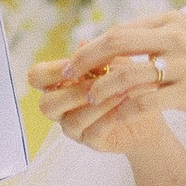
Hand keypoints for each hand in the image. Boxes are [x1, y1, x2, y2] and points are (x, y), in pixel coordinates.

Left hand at [29, 10, 185, 132]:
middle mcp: (176, 37)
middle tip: (65, 75)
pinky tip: (115, 120)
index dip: (93, 47)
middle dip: (86, 60)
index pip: (121, 30)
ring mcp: (185, 64)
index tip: (75, 63)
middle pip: (116, 42)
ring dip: (103, 89)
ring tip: (89, 101)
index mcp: (172, 22)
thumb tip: (116, 44)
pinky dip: (126, 111)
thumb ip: (156, 40)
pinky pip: (147, 102)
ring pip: (129, 74)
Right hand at [34, 63, 170, 155]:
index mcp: (59, 84)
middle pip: (46, 105)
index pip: (37, 77)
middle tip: (101, 81)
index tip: (75, 65)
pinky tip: (126, 103)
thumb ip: (97, 56)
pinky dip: (110, 115)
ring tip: (122, 90)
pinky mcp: (93, 142)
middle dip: (74, 92)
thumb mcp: (114, 63)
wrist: (148, 112)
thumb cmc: (125, 82)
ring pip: (72, 120)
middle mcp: (61, 108)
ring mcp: (74, 128)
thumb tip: (83, 44)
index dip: (51, 71)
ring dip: (98, 104)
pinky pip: (94, 131)